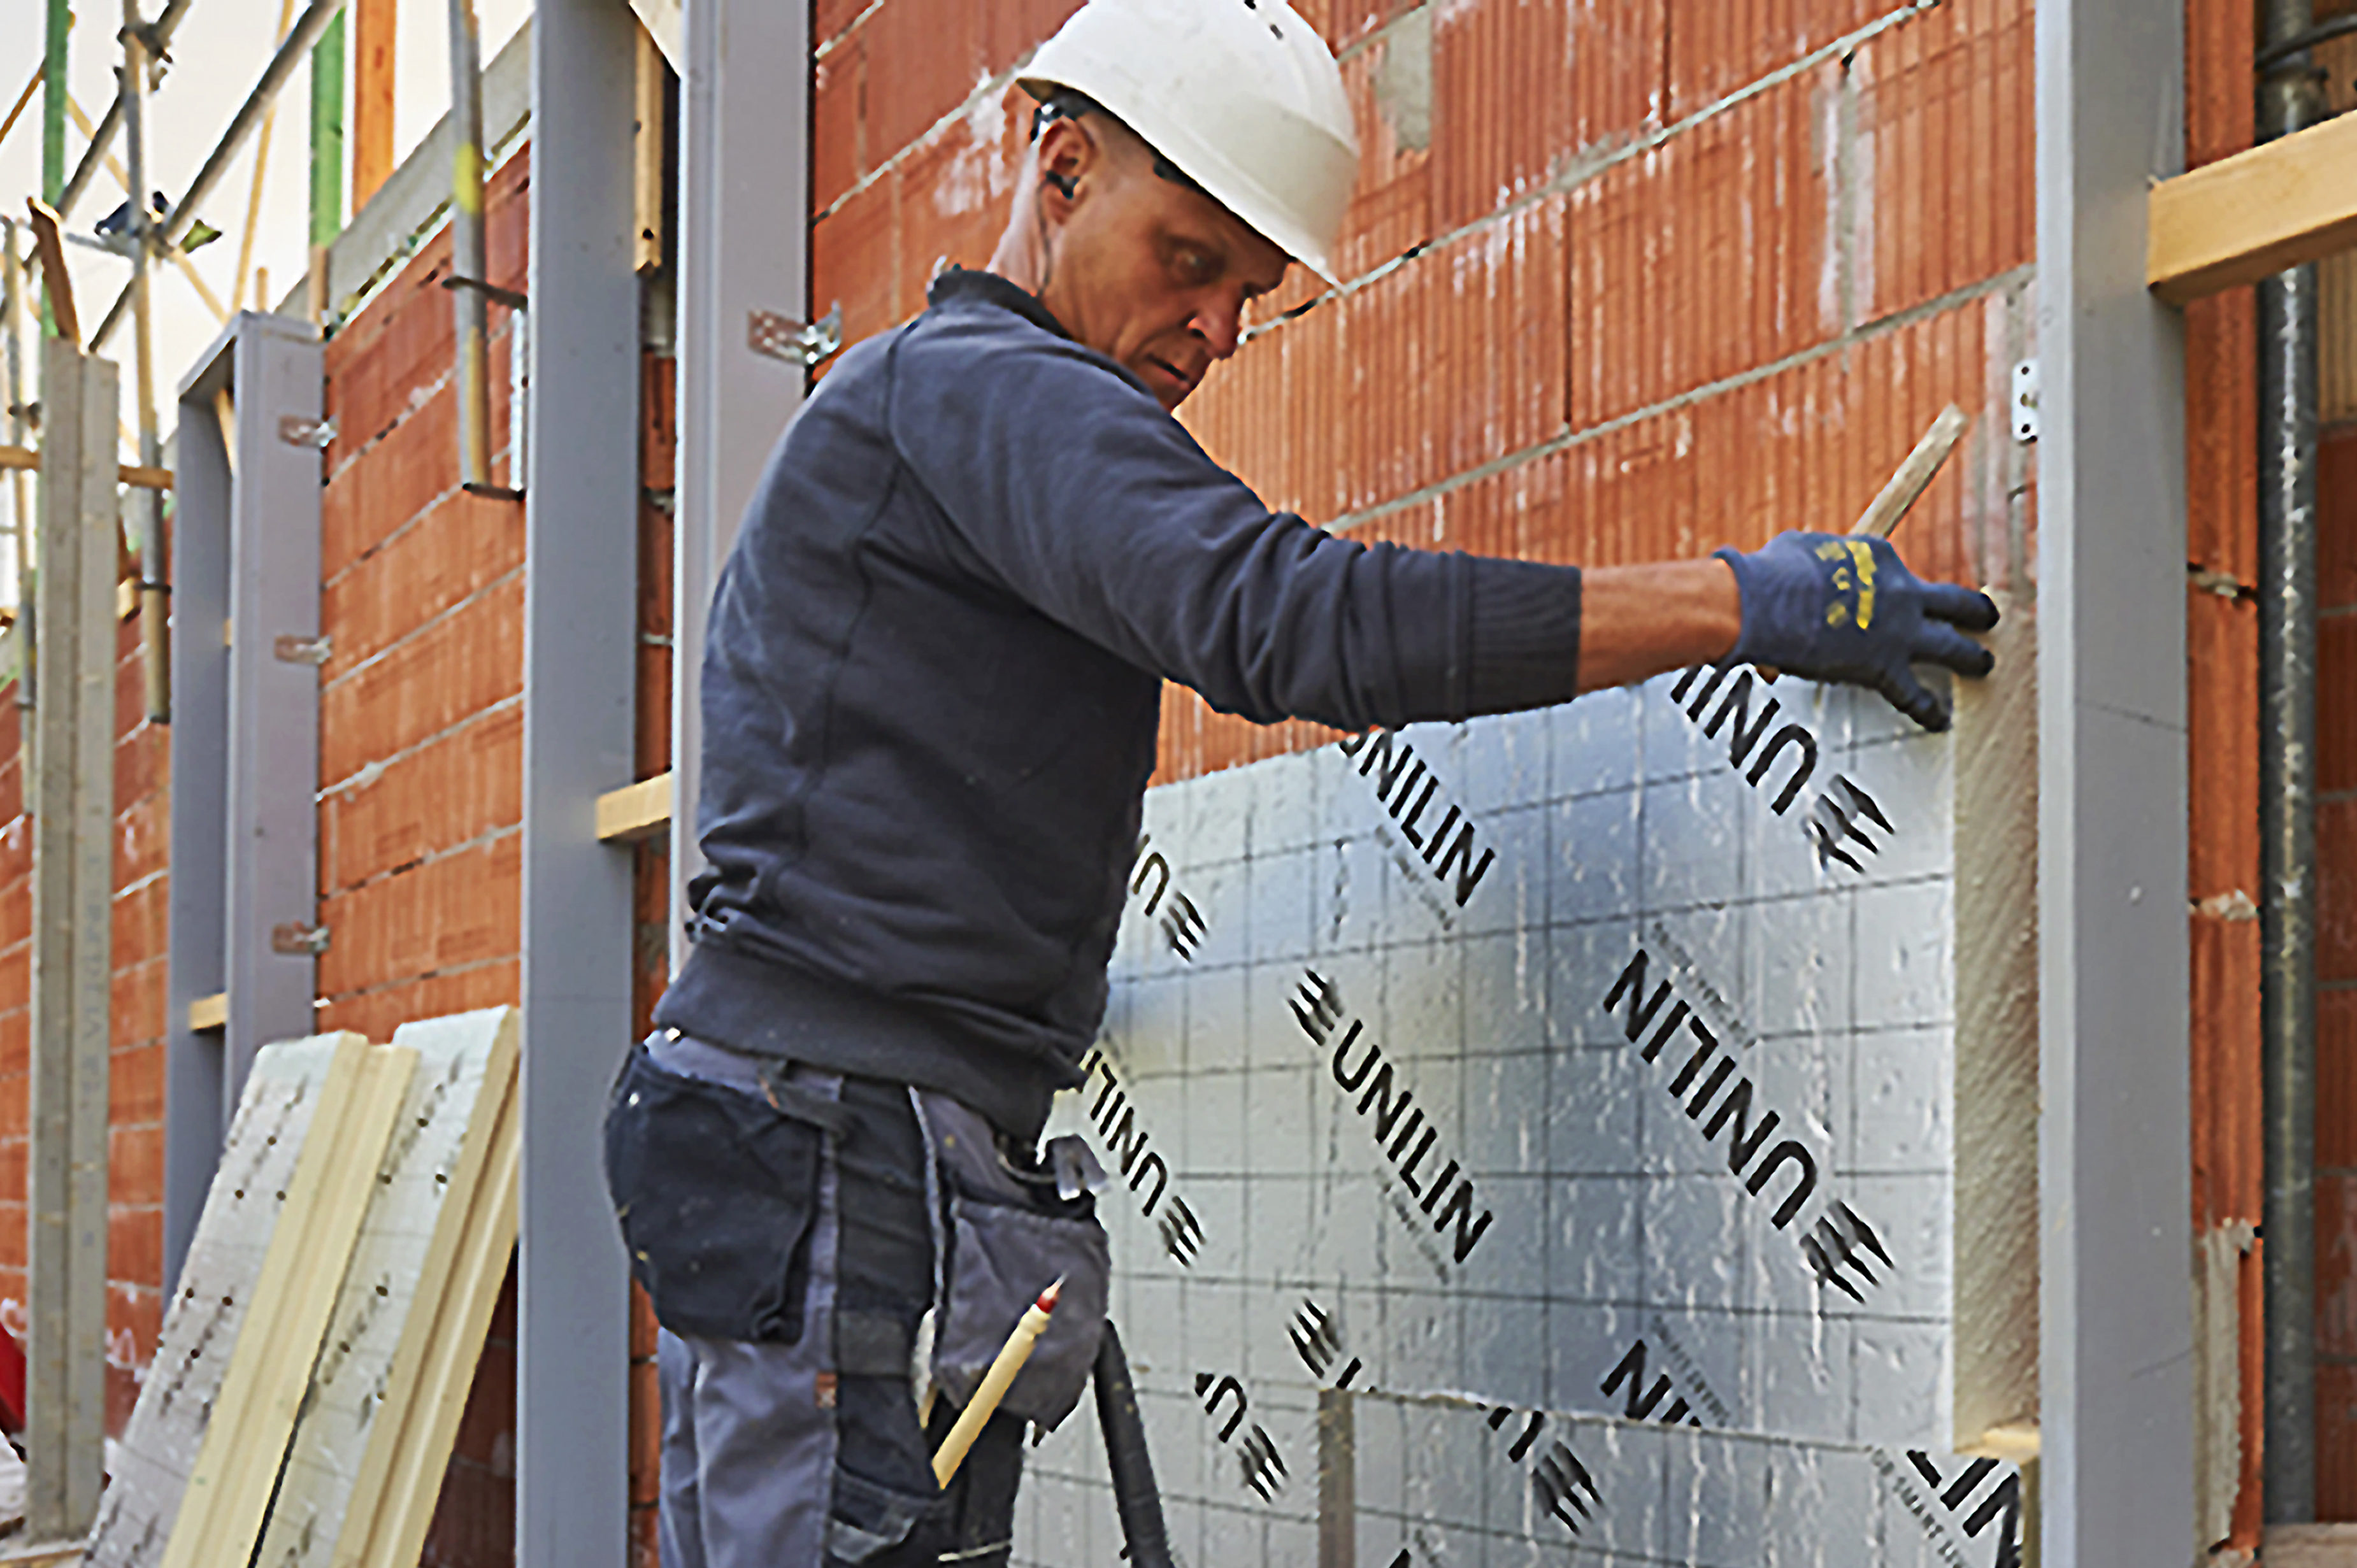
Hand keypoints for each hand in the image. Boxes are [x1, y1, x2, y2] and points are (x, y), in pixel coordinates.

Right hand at [1713, 533, 1997, 730]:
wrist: (1766, 603)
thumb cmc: (1774, 573)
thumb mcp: (1798, 550)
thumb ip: (1812, 563)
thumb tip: (1796, 572)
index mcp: (1879, 557)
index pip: (1896, 571)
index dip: (1889, 585)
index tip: (1881, 595)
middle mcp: (1902, 592)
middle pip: (1952, 600)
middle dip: (1972, 610)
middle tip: (1984, 616)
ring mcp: (1900, 631)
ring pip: (1953, 646)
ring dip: (1971, 657)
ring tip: (1982, 664)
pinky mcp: (1886, 667)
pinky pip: (1915, 695)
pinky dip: (1928, 709)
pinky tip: (1939, 718)